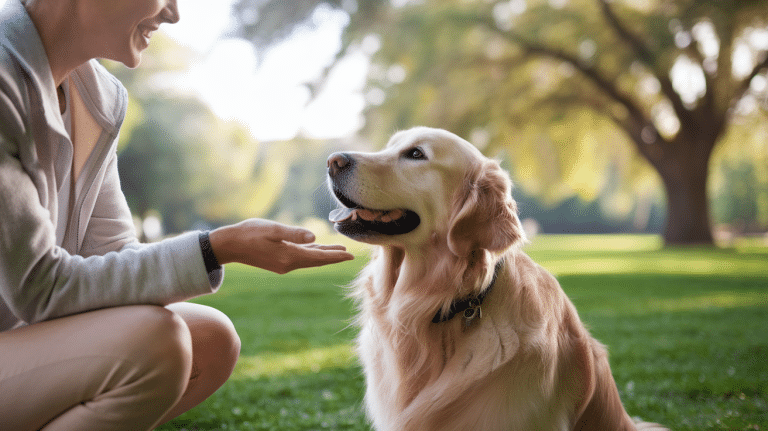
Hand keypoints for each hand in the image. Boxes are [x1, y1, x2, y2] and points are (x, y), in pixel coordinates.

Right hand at [208, 219, 353, 273]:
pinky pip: (300, 257)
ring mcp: (282, 264)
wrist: (228, 245)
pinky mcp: (277, 260)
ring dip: (324, 254)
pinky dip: (311, 253)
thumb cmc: (249, 233)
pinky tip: (315, 248)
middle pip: (316, 260)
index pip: (318, 257)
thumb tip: (314, 237)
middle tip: (350, 255)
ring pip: (309, 259)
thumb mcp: (272, 230)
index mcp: (289, 257)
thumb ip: (293, 234)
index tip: (351, 255)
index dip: (336, 256)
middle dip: (333, 257)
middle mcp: (288, 264)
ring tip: (338, 251)